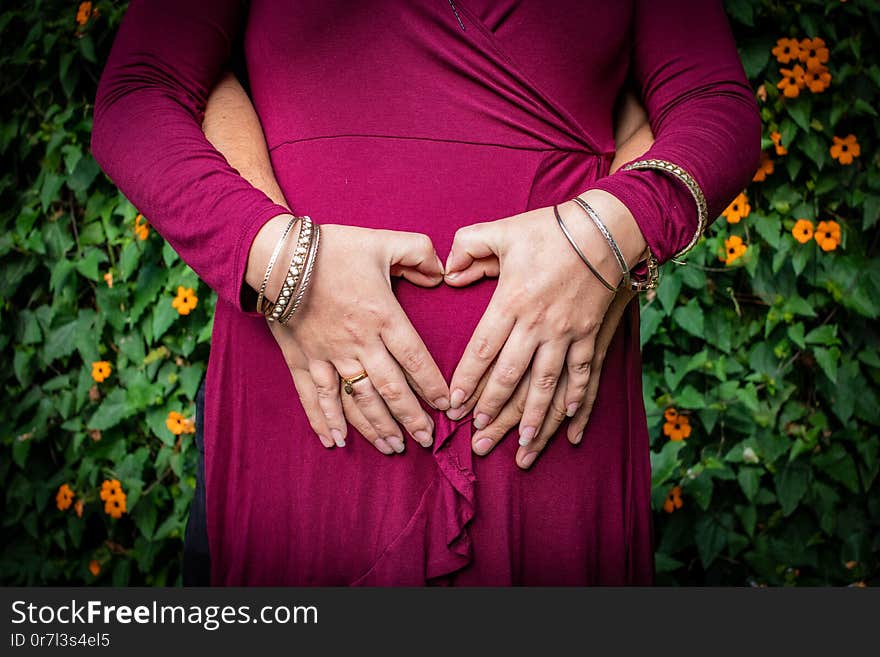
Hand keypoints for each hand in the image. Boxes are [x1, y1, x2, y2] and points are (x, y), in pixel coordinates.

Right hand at [266, 223, 450, 453]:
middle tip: (427, 441)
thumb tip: (443, 273)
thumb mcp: (384, 241)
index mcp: (382, 316)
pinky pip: (314, 398)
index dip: (433, 387)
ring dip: (376, 428)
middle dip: (411, 418)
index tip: (447, 407)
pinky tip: (336, 441)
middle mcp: (358, 343)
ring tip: (393, 448)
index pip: (415, 360)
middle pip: (391, 390)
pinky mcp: (302, 360)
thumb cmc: (333, 247)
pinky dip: (324, 422)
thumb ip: (420, 252)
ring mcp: (328, 356)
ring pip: (357, 401)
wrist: (278, 255)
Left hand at [443, 191, 646, 466]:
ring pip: (548, 386)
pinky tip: (571, 430)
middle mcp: (539, 325)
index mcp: (512, 301)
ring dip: (535, 420)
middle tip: (478, 440)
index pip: (483, 351)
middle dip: (494, 411)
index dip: (467, 382)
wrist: (608, 228)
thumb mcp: (502, 230)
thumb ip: (468, 248)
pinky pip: (584, 377)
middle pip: (511, 377)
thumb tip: (446, 273)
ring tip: (522, 450)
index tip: (455, 407)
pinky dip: (578, 405)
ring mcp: (568, 334)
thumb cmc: (551, 229)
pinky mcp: (591, 336)